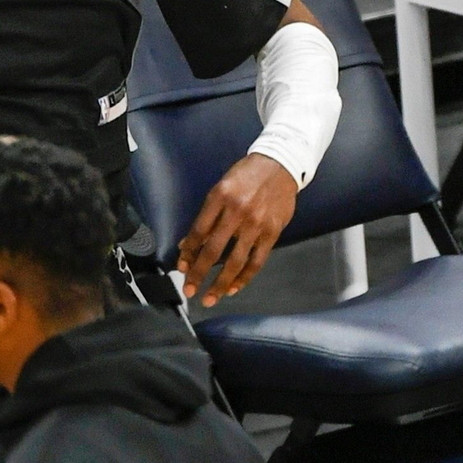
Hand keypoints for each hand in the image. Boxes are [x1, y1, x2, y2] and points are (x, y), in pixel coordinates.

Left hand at [177, 154, 297, 305]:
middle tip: (189, 289)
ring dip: (221, 283)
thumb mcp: (221, 187)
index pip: (199, 232)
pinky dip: (245, 277)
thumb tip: (191, 243)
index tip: (181, 268)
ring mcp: (257, 224)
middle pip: (214, 250)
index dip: (188, 253)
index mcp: (220, 197)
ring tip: (210, 298)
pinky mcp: (272, 232)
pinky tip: (234, 288)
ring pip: (236, 261)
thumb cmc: (247, 175)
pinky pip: (257, 261)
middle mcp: (238, 212)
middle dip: (198, 273)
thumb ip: (208, 215)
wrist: (281, 165)